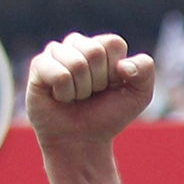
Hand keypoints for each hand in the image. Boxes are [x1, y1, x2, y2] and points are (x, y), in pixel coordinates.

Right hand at [27, 33, 155, 145]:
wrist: (83, 140)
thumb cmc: (109, 115)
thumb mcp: (139, 95)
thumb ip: (145, 71)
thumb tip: (123, 64)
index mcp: (103, 46)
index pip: (114, 43)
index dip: (117, 71)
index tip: (112, 85)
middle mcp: (78, 45)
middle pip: (94, 51)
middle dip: (99, 80)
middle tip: (92, 93)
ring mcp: (56, 53)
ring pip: (76, 63)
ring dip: (82, 89)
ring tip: (77, 96)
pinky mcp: (38, 65)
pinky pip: (59, 74)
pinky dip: (65, 93)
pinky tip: (61, 97)